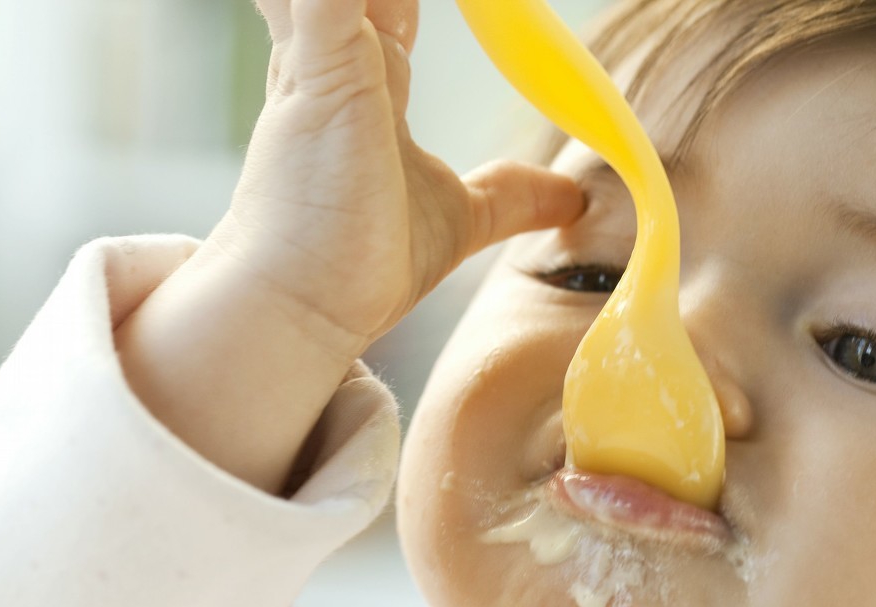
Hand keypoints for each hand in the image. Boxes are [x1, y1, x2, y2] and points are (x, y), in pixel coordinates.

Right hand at [209, 0, 584, 350]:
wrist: (306, 307)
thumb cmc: (360, 263)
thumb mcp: (459, 216)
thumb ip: (509, 195)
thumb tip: (569, 199)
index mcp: (362, 75)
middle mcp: (335, 50)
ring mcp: (322, 51)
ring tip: (428, 3)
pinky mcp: (321, 64)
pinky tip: (387, 4)